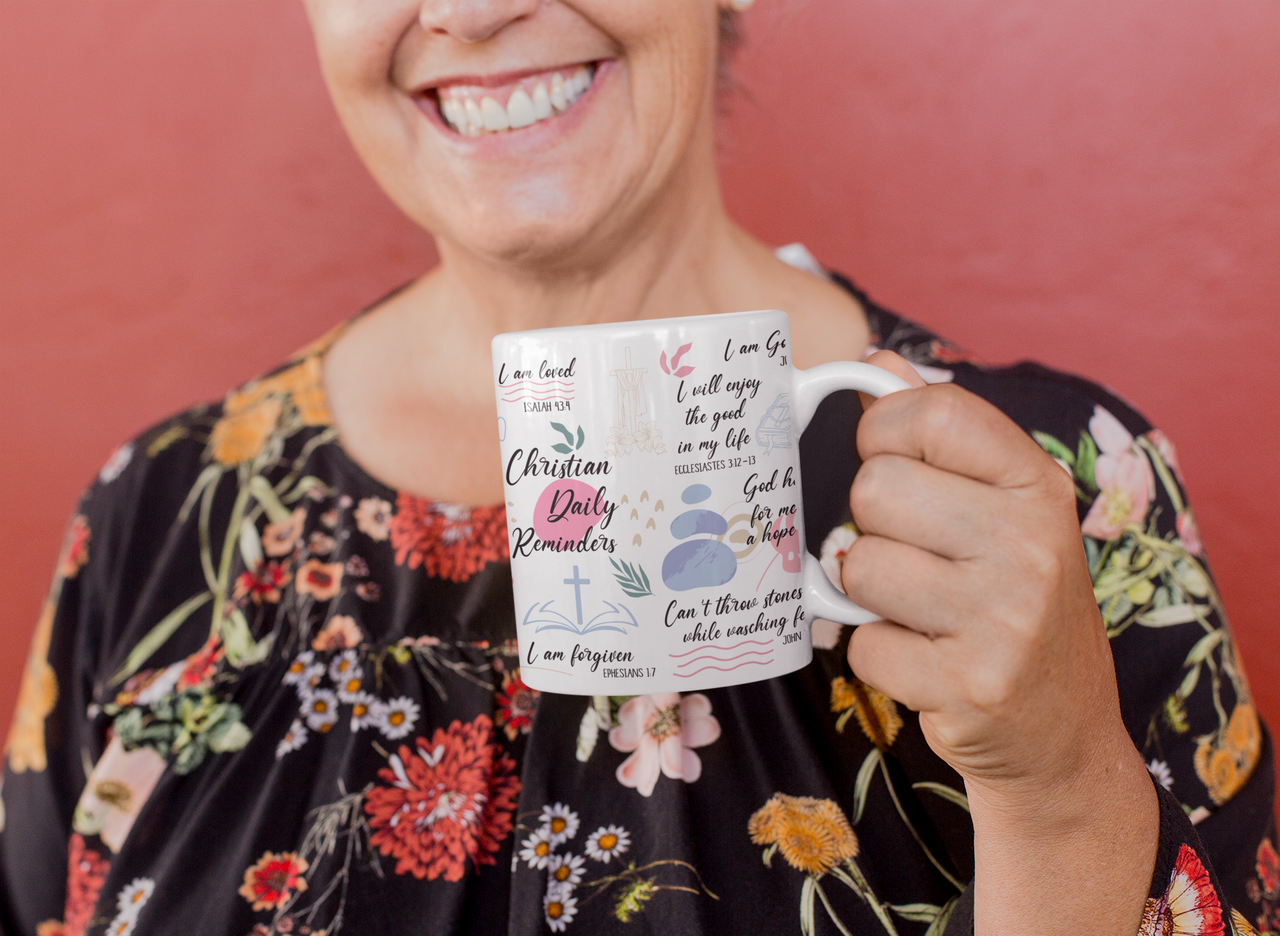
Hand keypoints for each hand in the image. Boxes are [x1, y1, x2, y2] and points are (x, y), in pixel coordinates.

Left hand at [844, 351, 1157, 934]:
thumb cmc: (1015, 603)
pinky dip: (876, 652)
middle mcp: (1030, 543)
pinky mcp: (970, 684)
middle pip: (875, 488)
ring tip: (917, 607)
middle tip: (910, 554)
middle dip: (871, 524)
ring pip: (859, 564)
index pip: (933, 412)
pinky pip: (862, 642)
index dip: (882, 430)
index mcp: (1038, 485)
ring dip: (868, 592)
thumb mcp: (1002, 510)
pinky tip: (922, 659)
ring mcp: (1004, 617)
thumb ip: (939, 435)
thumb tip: (874, 361)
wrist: (1064, 734)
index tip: (886, 459)